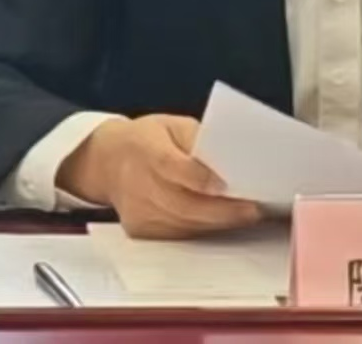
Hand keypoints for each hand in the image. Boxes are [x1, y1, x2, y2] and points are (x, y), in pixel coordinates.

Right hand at [57, 115, 263, 238]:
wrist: (108, 162)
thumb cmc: (148, 139)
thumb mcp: (171, 124)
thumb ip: (196, 138)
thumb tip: (227, 155)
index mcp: (147, 149)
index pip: (171, 167)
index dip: (199, 179)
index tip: (226, 185)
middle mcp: (138, 184)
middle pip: (182, 204)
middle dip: (221, 210)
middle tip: (253, 209)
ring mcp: (138, 212)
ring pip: (183, 225)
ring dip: (217, 223)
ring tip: (246, 216)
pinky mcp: (139, 232)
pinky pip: (176, 236)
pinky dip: (202, 230)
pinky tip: (221, 223)